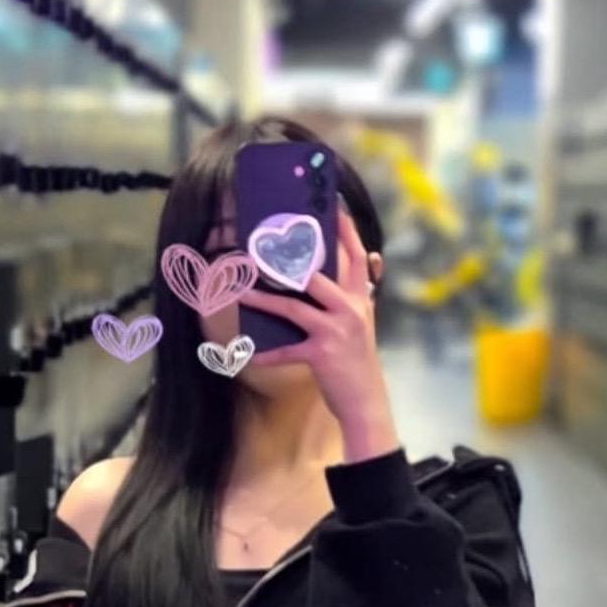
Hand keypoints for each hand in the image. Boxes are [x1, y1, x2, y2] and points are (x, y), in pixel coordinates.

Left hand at [239, 206, 401, 462]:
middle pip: (317, 274)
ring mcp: (336, 330)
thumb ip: (356, 295)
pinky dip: (267, 355)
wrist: (366, 400)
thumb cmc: (358, 360)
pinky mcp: (321, 354)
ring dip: (264, 298)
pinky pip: (287, 351)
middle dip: (288, 259)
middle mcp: (350, 308)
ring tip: (241, 291)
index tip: (332, 206)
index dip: (345, 230)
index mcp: (360, 298)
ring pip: (294, 306)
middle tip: (262, 245)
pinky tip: (249, 357)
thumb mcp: (362, 322)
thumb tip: (358, 265)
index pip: (356, 255)